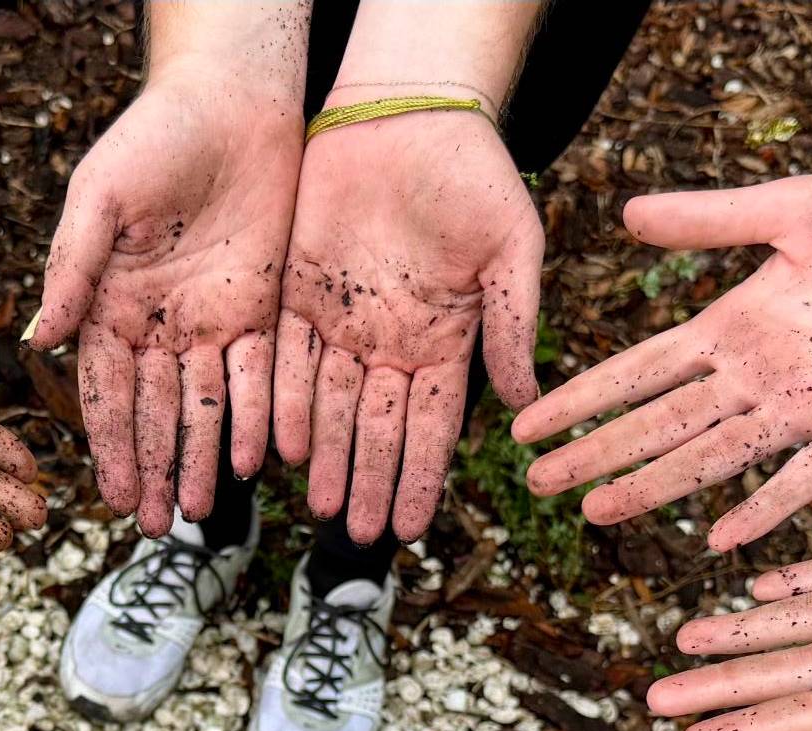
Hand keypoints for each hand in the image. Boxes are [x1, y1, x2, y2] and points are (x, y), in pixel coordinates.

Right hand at [33, 70, 302, 531]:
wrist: (231, 101)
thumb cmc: (152, 138)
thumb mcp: (100, 199)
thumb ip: (72, 270)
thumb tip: (37, 341)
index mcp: (109, 304)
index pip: (106, 390)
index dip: (110, 445)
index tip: (114, 497)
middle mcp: (157, 324)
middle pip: (154, 412)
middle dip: (155, 470)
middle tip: (156, 528)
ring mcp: (210, 321)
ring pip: (206, 407)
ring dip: (202, 460)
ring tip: (201, 514)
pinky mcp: (260, 309)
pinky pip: (258, 376)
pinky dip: (257, 419)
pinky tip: (258, 463)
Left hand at [277, 108, 542, 542]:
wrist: (409, 111)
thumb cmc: (474, 174)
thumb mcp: (510, 250)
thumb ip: (512, 327)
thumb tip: (529, 403)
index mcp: (444, 340)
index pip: (432, 426)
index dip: (421, 477)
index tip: (412, 528)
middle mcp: (391, 343)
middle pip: (377, 429)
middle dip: (370, 483)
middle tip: (360, 537)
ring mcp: (343, 322)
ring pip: (331, 407)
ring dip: (327, 459)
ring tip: (322, 510)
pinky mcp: (297, 294)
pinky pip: (288, 361)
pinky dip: (286, 404)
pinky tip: (282, 448)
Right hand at [514, 171, 811, 550]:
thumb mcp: (793, 205)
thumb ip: (713, 218)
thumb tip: (627, 212)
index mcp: (738, 324)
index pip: (641, 370)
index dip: (585, 399)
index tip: (531, 426)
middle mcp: (761, 375)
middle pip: (661, 423)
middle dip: (597, 453)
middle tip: (538, 486)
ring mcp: (808, 407)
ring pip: (713, 455)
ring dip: (655, 484)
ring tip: (598, 511)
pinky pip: (807, 479)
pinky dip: (767, 507)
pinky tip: (722, 539)